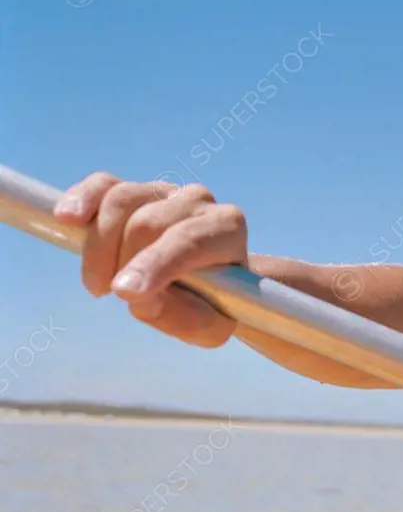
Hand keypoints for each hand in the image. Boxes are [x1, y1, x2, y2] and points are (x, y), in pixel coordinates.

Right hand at [54, 172, 247, 346]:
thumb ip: (184, 318)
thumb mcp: (210, 326)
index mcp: (227, 230)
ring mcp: (165, 192)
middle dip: (121, 260)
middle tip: (110, 293)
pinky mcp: (135, 191)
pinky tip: (66, 220)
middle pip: (148, 222)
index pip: (189, 240)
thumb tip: (140, 299)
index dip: (155, 264)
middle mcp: (200, 203)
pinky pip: (103, 185)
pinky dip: (83, 199)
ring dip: (98, 245)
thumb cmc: (213, 304)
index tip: (124, 292)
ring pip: (122, 200)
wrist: (211, 284)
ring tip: (96, 283)